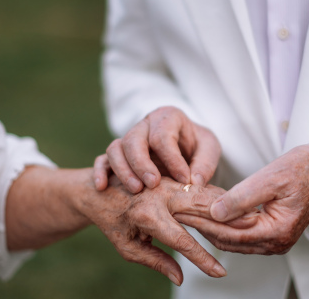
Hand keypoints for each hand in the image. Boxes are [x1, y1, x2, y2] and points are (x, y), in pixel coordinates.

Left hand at [77, 172, 237, 284]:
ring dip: (227, 208)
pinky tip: (234, 207)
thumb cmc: (112, 223)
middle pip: (202, 211)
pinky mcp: (174, 177)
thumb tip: (180, 278)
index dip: (202, 259)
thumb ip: (156, 261)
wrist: (100, 190)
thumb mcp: (128, 248)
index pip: (182, 241)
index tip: (219, 273)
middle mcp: (160, 195)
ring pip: (204, 196)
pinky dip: (219, 198)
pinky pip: (200, 188)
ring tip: (248, 222)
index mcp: (147, 215)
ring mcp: (169, 182)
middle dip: (226, 226)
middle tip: (249, 238)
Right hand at [94, 106, 220, 192]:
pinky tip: (102, 187)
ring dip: (123, 170)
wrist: (185, 150)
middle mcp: (145, 125)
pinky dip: (100, 172)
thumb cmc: (197, 147)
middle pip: (133, 139)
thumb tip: (192, 182)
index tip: (183, 179)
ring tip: (136, 190)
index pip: (162, 135)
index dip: (172, 159)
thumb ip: (205, 163)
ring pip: (116, 148)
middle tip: (153, 184)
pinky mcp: (117, 155)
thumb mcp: (209, 149)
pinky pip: (102, 159)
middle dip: (142, 163)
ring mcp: (128, 139)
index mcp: (167, 117)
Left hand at [174, 143, 308, 254]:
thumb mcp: (270, 178)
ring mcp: (275, 241)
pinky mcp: (271, 233)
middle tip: (176, 211)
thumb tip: (214, 212)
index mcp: (278, 231)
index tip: (181, 209)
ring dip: (210, 227)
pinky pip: (241, 234)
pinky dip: (223, 225)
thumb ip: (242, 197)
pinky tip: (207, 212)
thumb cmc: (304, 169)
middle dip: (201, 226)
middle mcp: (277, 243)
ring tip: (186, 212)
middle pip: (229, 241)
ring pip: (233, 240)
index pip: (231, 233)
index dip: (203, 222)